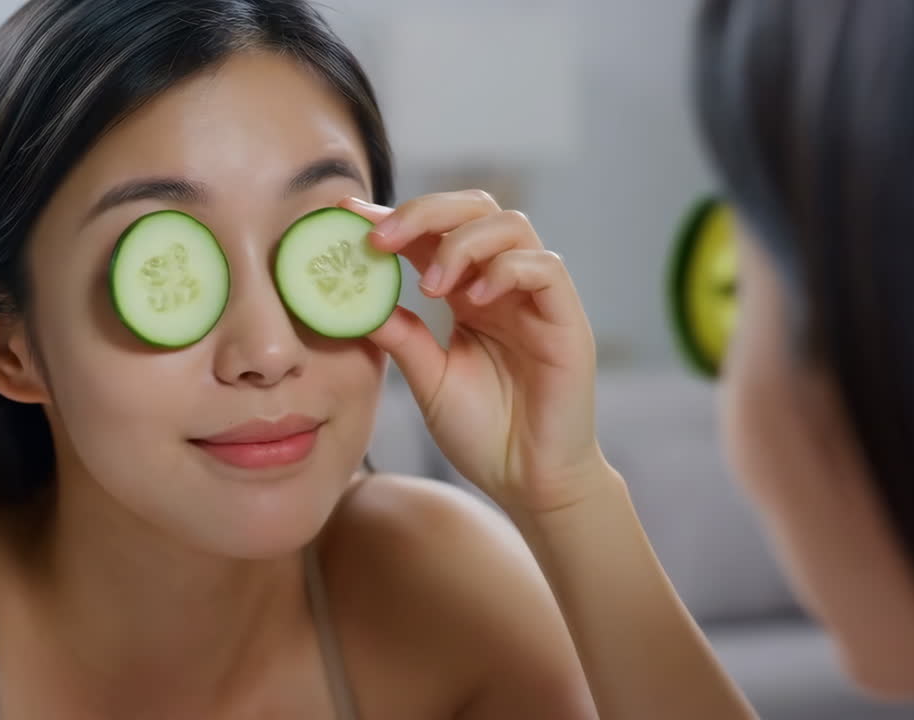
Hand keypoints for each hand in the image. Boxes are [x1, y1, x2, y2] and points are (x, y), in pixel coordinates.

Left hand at [341, 192, 612, 512]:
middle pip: (475, 208)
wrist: (530, 484)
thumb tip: (353, 299)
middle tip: (381, 237)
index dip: (394, 217)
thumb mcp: (428, 378)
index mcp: (469, 293)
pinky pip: (545, 267)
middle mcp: (504, 286)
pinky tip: (474, 298)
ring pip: (511, 225)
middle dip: (425, 211)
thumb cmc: (484, 435)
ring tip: (431, 286)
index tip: (347, 214)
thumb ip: (400, 335)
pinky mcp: (567, 320)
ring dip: (461, 243)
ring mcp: (538, 299)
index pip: (434, 234)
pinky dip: (506, 270)